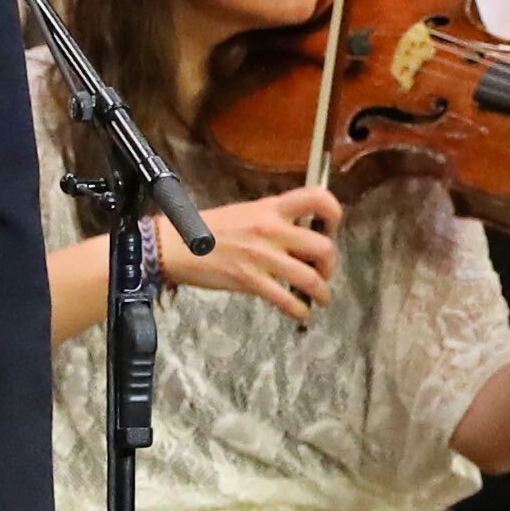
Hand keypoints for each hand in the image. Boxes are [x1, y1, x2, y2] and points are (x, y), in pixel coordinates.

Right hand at [169, 185, 340, 321]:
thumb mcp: (246, 212)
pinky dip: (300, 310)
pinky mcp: (251, 280)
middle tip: (324, 271)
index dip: (334, 213)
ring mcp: (263, 257)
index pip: (317, 198)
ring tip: (320, 296)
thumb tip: (299, 233)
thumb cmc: (207, 229)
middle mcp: (272, 230)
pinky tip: (301, 312)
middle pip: (323, 247)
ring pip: (310, 278)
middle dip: (330, 265)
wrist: (176, 244)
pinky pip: (287, 300)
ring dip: (322, 292)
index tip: (331, 227)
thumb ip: (274, 219)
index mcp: (271, 208)